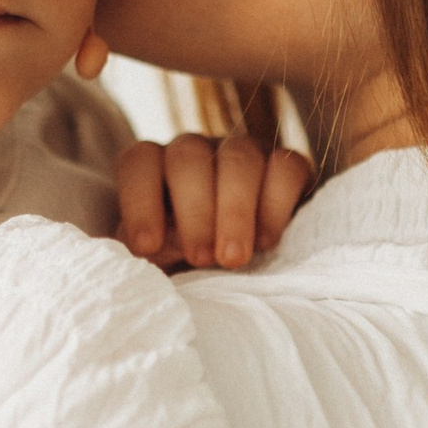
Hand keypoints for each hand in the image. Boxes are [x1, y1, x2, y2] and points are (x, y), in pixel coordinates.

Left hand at [114, 132, 312, 271]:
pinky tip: (266, 242)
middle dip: (194, 210)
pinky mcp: (288, 166)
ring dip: (235, 210)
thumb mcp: (158, 261)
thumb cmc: (185, 265)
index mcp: (157, 166)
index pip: (140, 161)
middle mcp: (198, 152)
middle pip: (189, 155)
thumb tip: (141, 250)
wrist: (239, 275)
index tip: (146, 247)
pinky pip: (286, 167)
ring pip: (240, 157)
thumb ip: (148, 250)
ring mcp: (245, 153)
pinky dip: (276, 205)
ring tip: (232, 258)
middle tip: (200, 258)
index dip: (139, 201)